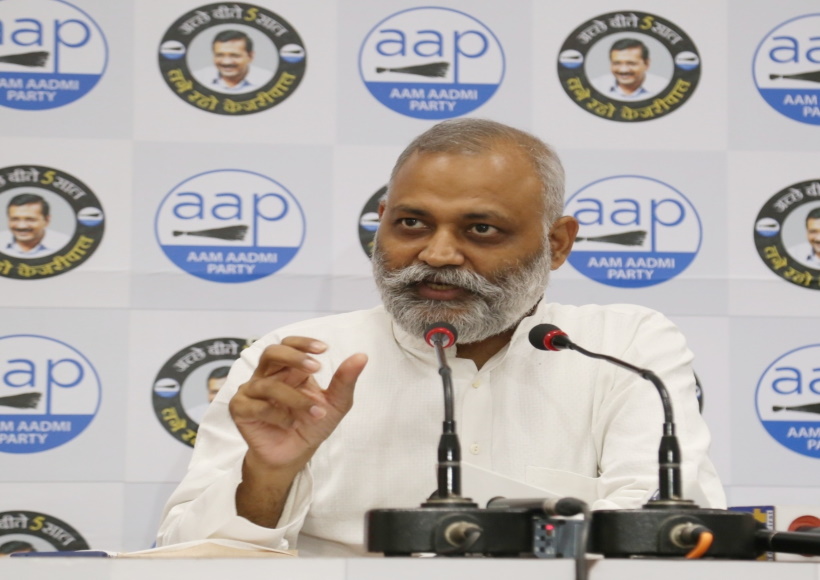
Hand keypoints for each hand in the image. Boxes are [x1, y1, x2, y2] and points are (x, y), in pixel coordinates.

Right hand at [229, 336, 367, 470]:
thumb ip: (345, 380)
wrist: (295, 455)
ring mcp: (252, 392)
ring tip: (315, 413)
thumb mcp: (335, 404)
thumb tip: (362, 356)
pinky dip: (278, 415)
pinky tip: (291, 424)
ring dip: (295, 398)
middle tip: (316, 367)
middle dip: (294, 357)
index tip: (324, 349)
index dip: (302, 343)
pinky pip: (257, 406)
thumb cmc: (312, 425)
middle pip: (271, 353)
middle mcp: (268, 376)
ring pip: (268, 384)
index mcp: (289, 369)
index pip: (289, 344)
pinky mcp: (241, 410)